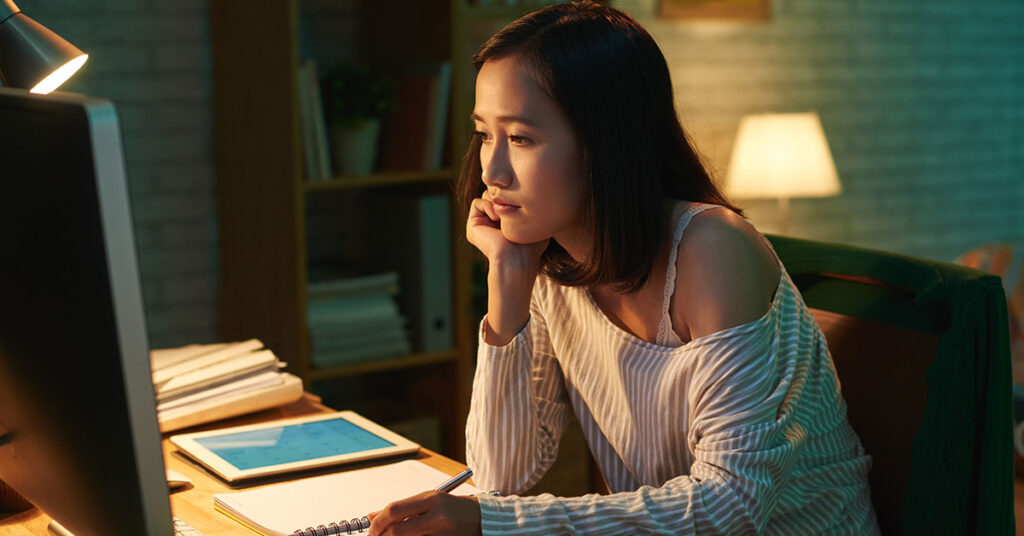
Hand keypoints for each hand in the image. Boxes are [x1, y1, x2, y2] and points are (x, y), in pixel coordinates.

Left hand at [366, 491, 480, 535]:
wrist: (483, 519)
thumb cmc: (454, 509)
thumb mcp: (429, 502)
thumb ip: (402, 508)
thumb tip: (371, 516)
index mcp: (431, 499)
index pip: (393, 510)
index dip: (377, 522)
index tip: (371, 530)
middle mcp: (436, 515)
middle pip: (396, 530)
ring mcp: (441, 533)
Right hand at [466, 191, 547, 269]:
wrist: (515, 260)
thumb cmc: (530, 247)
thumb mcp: (535, 225)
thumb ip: (533, 210)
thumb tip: (535, 197)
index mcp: (505, 222)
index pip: (508, 197)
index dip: (514, 196)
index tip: (522, 205)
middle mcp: (492, 222)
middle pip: (496, 194)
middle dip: (505, 196)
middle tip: (512, 207)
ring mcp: (482, 223)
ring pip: (486, 196)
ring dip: (497, 201)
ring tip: (505, 214)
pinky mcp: (473, 225)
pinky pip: (477, 202)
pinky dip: (487, 205)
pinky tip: (497, 218)